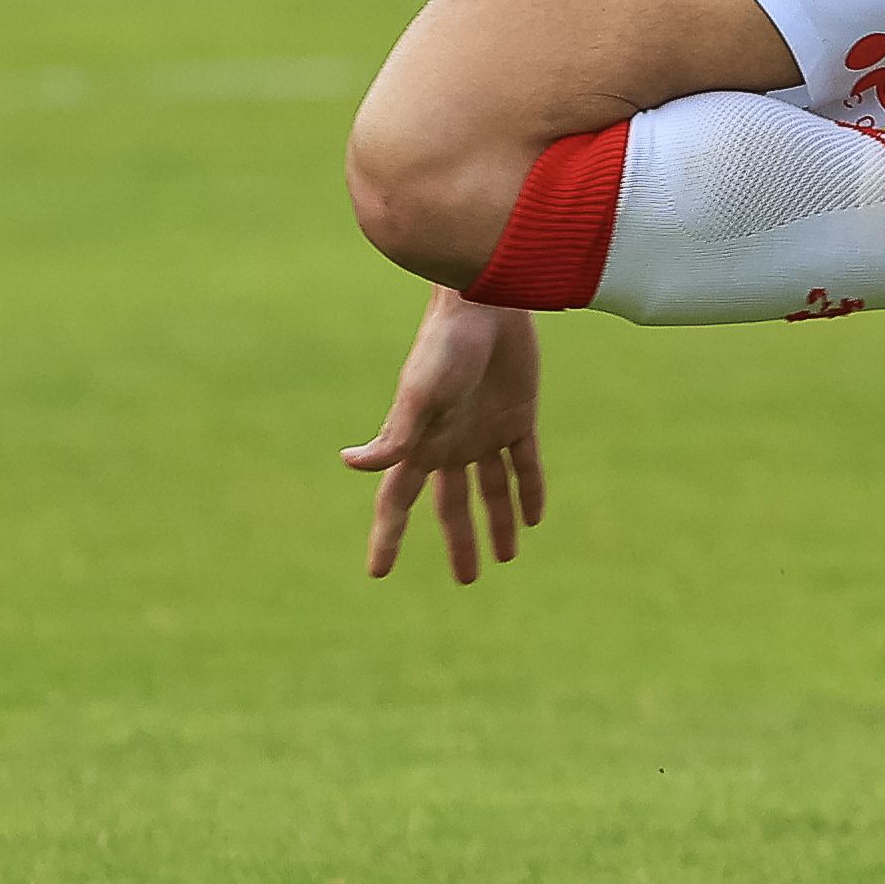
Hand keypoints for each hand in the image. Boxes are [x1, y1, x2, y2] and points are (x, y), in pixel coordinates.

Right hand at [341, 288, 545, 583]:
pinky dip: (529, 490)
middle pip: (452, 504)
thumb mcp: (420, 394)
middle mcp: (451, 443)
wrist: (486, 302)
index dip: (387, 537)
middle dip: (459, 542)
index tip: (378, 573)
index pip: (397, 501)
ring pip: (492, 489)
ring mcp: (485, 431)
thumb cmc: (445, 346)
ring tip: (505, 558)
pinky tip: (533, 517)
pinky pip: (524, 463)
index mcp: (420, 444)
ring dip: (498, 522)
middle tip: (466, 581)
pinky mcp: (518, 415)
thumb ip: (395, 434)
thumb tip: (351, 462)